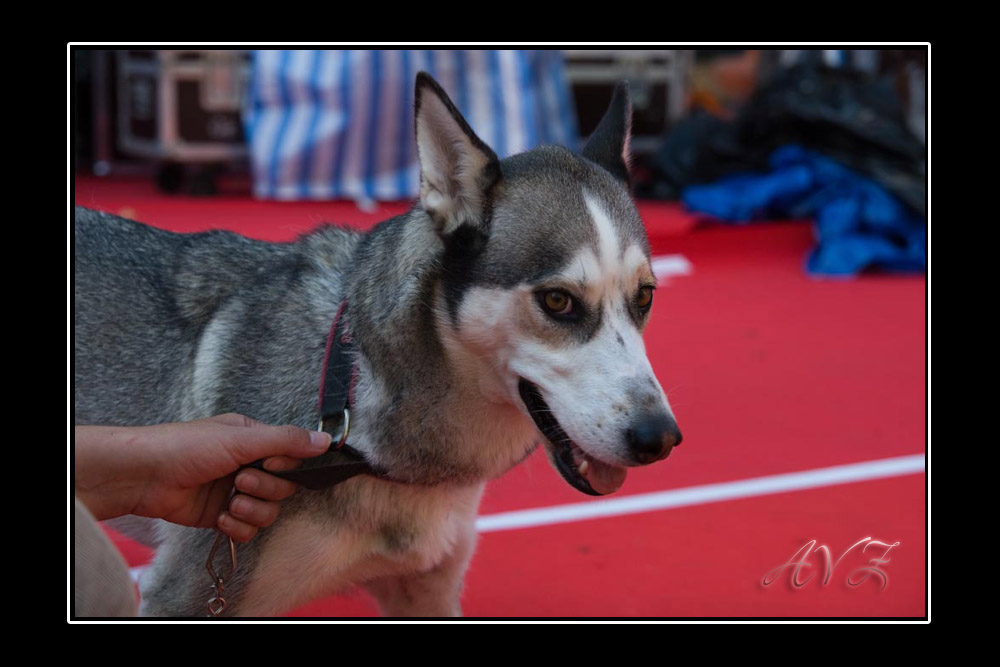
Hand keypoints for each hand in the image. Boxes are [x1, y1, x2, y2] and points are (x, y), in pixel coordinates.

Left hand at [74, 414, 331, 541]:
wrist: (143, 477)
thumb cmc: (187, 447)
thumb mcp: (241, 438)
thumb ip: (286, 440)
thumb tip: (326, 440)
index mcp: (253, 440)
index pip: (291, 458)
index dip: (285, 467)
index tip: (267, 463)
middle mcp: (247, 465)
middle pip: (283, 488)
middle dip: (265, 489)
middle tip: (240, 482)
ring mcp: (234, 492)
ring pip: (268, 512)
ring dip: (252, 511)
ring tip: (229, 504)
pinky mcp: (220, 516)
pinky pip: (247, 529)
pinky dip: (237, 527)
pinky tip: (220, 518)